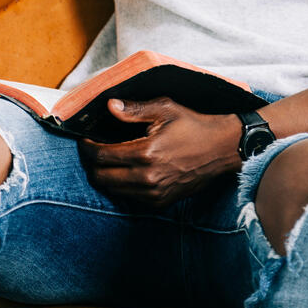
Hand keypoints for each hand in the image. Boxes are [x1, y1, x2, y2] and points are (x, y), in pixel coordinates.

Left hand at [78, 97, 242, 207]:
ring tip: (108, 160)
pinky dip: (122, 186)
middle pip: (101, 177)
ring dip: (105, 176)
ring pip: (113, 190)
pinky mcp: (161, 202)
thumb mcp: (166, 109)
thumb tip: (110, 106)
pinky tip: (126, 171)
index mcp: (145, 153)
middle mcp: (147, 178)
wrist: (222, 150)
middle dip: (92, 164)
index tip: (85, 140)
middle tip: (93, 151)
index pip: (101, 156)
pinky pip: (129, 198)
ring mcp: (154, 193)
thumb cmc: (194, 126)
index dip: (87, 148)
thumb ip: (135, 110)